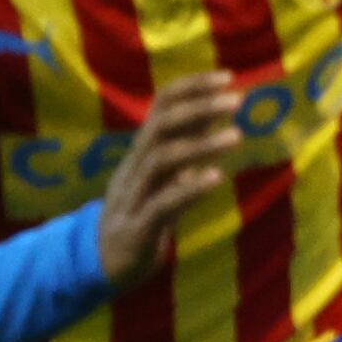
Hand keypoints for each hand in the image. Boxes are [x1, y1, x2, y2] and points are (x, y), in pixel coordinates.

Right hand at [99, 71, 247, 286]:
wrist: (103, 263)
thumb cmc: (141, 215)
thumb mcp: (165, 177)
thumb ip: (185, 149)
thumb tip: (212, 117)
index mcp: (143, 151)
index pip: (162, 106)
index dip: (192, 87)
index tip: (228, 77)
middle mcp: (136, 166)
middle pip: (160, 125)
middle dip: (198, 107)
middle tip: (237, 100)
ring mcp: (135, 195)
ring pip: (162, 159)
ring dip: (201, 145)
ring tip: (237, 136)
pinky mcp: (138, 227)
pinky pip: (163, 203)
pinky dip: (191, 188)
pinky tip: (217, 178)